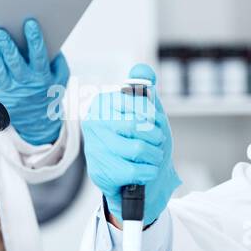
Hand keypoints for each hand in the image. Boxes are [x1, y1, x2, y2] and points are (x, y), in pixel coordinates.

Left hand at [0, 18, 69, 145]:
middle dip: (7, 46)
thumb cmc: (48, 94)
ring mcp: (10, 91)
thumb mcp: (60, 78)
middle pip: (15, 63)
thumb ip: (57, 60)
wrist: (38, 122)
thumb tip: (51, 42)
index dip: (35, 39)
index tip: (29, 23)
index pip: (39, 55)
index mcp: (42, 76)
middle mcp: (25, 83)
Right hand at [81, 63, 180, 224]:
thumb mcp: (146, 114)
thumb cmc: (140, 141)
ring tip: (153, 156)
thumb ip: (145, 91)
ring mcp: (94, 148)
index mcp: (103, 103)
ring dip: (154, 156)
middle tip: (157, 142)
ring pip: (138, 148)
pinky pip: (134, 170)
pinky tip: (146, 170)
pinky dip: (148, 172)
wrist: (132, 180)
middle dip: (156, 137)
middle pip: (137, 126)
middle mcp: (93, 123)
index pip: (136, 102)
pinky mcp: (99, 172)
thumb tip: (142, 70)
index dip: (153, 115)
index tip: (155, 122)